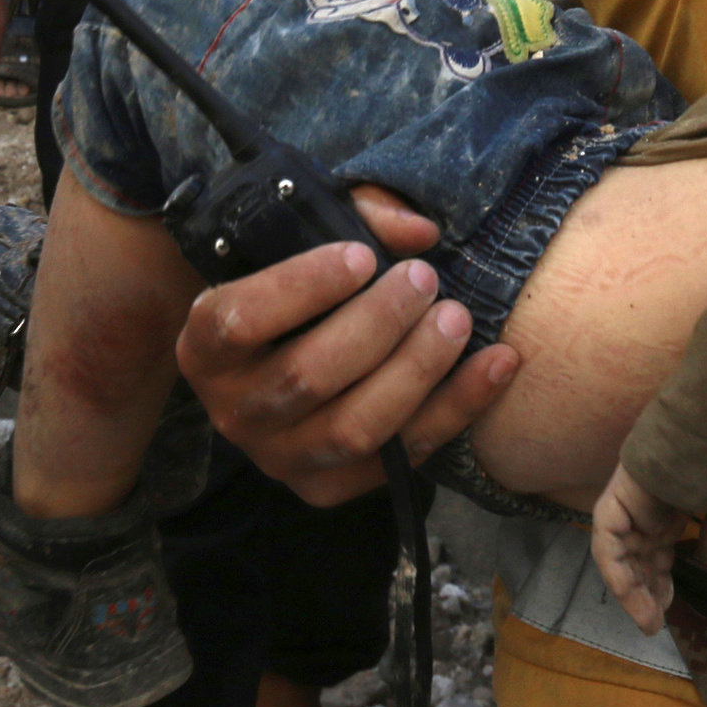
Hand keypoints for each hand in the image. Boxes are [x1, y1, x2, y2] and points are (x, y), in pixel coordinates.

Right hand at [176, 188, 520, 505]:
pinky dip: (456, 411)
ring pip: (353, 428)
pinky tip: (499, 364)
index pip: (241, 320)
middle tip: (424, 280)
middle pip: (307, 376)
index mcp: (206, 345)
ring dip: (416, 371)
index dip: (303, 287)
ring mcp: (279, 457)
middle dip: (378, 324)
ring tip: (457, 319)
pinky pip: (398, 461)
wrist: (273, 358)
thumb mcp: (305, 240)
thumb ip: (358, 217)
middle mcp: (233, 409)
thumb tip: (421, 232)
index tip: (362, 256)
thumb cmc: (293, 286)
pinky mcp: (328, 488)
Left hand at [592, 466, 706, 634]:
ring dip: (631, 590)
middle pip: (637, 556)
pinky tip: (634, 597)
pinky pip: (608, 541)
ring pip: (621, 554)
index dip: (659, 580)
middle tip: (654, 621)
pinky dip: (618, 571)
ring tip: (647, 620)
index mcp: (669, 503)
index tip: (668, 608)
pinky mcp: (617, 498)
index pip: (656, 549)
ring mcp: (629, 500)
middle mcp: (645, 504)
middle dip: (645, 590)